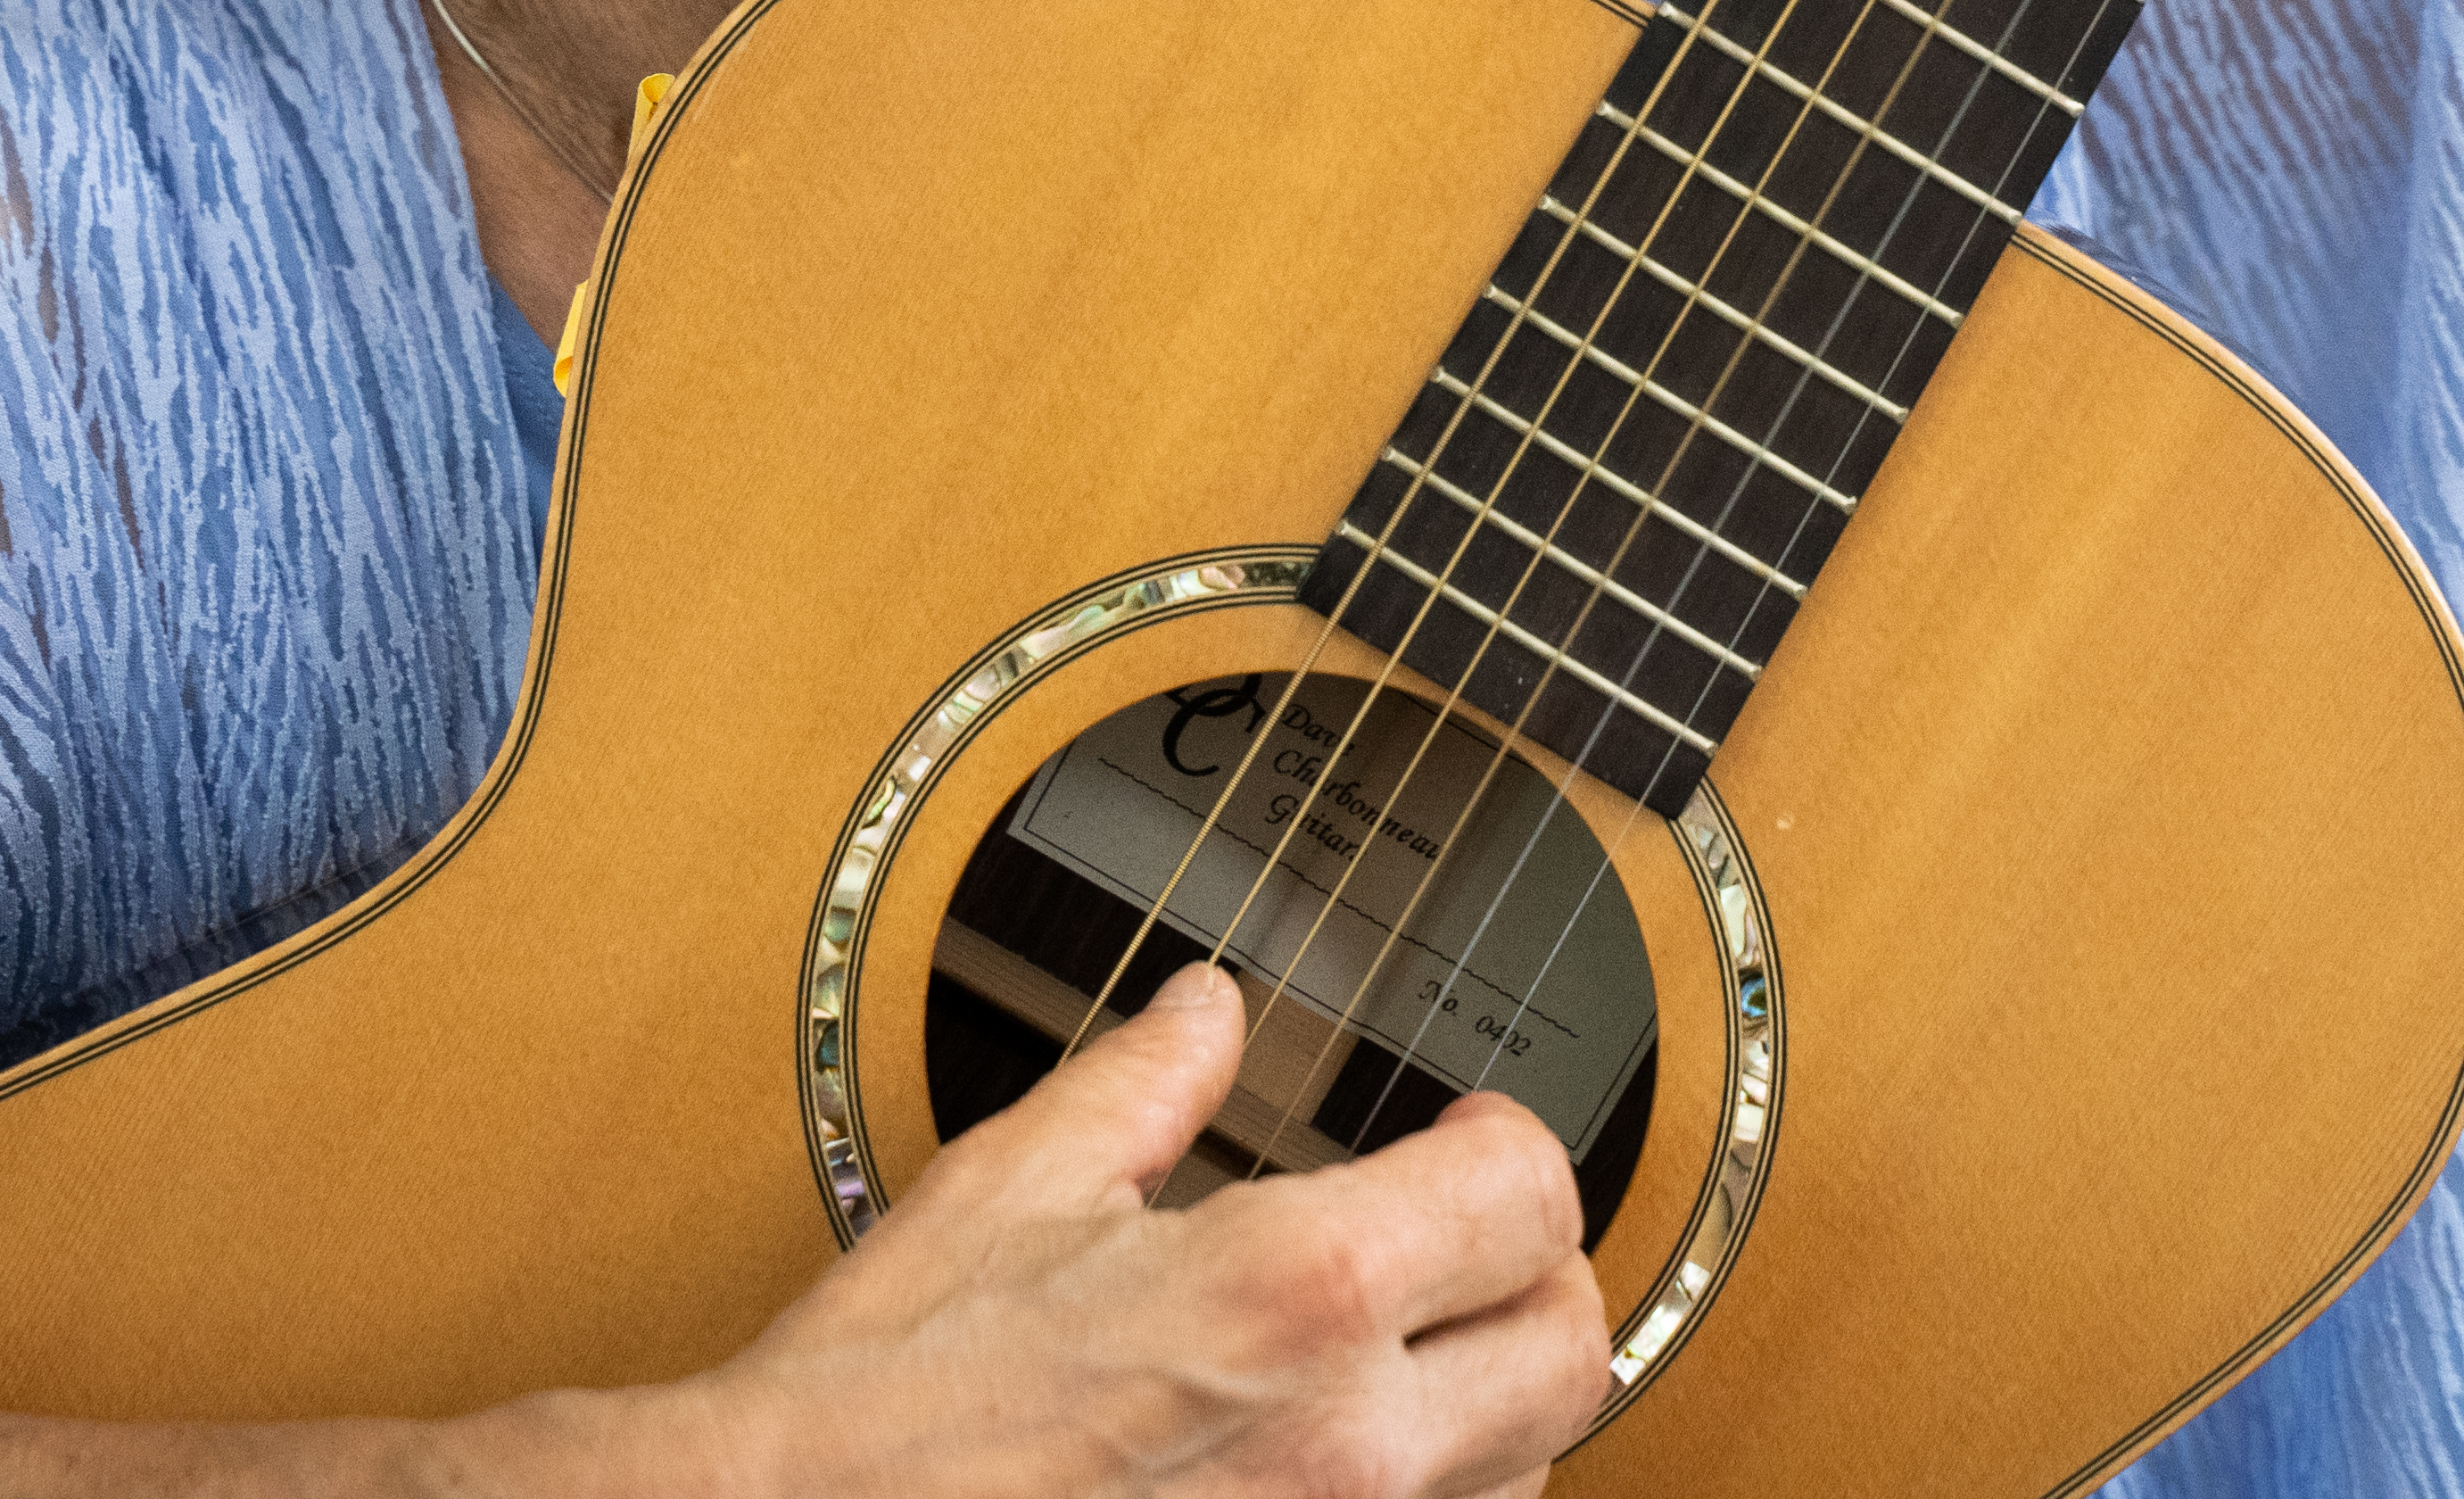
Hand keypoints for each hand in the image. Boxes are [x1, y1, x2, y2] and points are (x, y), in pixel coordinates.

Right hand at [681, 964, 1611, 1498]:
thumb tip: (1206, 1012)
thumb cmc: (889, 1409)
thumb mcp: (1016, 1190)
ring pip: (1525, 1476)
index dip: (1513, 1145)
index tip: (1471, 1136)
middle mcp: (1350, 1441)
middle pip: (1574, 1350)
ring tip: (1405, 1359)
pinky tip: (1340, 1462)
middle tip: (1472, 1242)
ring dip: (1488, 1408)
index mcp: (1298, 1289)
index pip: (1530, 1195)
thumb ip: (1143, 1082)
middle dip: (1535, 1279)